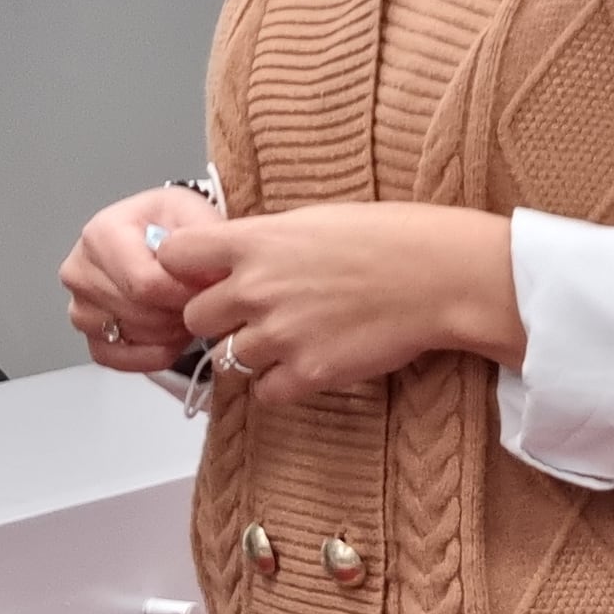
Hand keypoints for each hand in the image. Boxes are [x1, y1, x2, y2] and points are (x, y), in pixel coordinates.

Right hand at [59, 187, 220, 372]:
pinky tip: (170, 332)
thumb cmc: (167, 224)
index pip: (144, 284)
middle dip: (182, 311)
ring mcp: (81, 309)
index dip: (186, 293)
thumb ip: (203, 240)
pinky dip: (155, 353)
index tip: (208, 287)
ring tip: (184, 305)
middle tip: (199, 296)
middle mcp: (80, 272)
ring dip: (172, 330)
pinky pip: (125, 361)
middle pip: (143, 313)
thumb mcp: (192, 212)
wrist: (154, 235)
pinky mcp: (90, 338)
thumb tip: (207, 275)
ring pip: (137, 337)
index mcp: (100, 234)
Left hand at [166, 204, 520, 402]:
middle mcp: (256, 289)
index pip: (174, 257)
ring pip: (228, 360)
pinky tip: (306, 367)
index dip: (181, 270)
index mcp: (256, 241)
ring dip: (250, 355)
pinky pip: (265, 393)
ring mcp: (279, 335)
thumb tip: (239, 255)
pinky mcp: (307, 373)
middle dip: (217, 320)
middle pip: (195, 319)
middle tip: (249, 317)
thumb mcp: (315, 220)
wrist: (440, 276)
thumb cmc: (391, 237)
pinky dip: (279, 386)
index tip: (199, 277)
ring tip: (288, 342)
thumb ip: (267, 241)